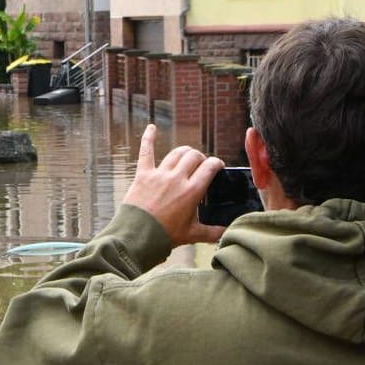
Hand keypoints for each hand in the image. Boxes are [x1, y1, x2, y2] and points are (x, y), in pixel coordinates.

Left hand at [122, 124, 225, 245]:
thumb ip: (212, 232)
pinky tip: (151, 128)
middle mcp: (177, 178)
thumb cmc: (164, 236)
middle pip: (194, 156)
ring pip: (177, 153)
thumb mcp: (191, 234)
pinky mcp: (143, 175)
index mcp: (192, 191)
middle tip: (200, 165)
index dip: (216, 164)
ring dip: (185, 152)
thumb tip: (227, 233)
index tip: (217, 166)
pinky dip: (148, 138)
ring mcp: (159, 174)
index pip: (210, 167)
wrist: (137, 237)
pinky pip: (146, 152)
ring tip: (187, 155)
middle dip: (201, 158)